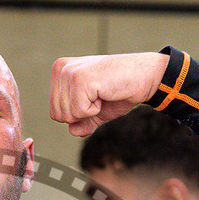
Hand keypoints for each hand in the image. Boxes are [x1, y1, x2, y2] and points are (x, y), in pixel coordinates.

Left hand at [50, 52, 169, 135]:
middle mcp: (61, 68)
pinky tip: (104, 93)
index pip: (55, 112)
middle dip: (81, 115)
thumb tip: (71, 130)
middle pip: (58, 116)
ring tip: (102, 94)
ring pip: (67, 116)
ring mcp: (70, 72)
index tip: (94, 98)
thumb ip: (81, 122)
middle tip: (99, 97)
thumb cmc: (119, 92)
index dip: (77, 115)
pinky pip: (79, 113)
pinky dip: (95, 110)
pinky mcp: (80, 79)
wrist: (144, 79)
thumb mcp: (95, 112)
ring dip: (89, 112)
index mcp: (60, 71)